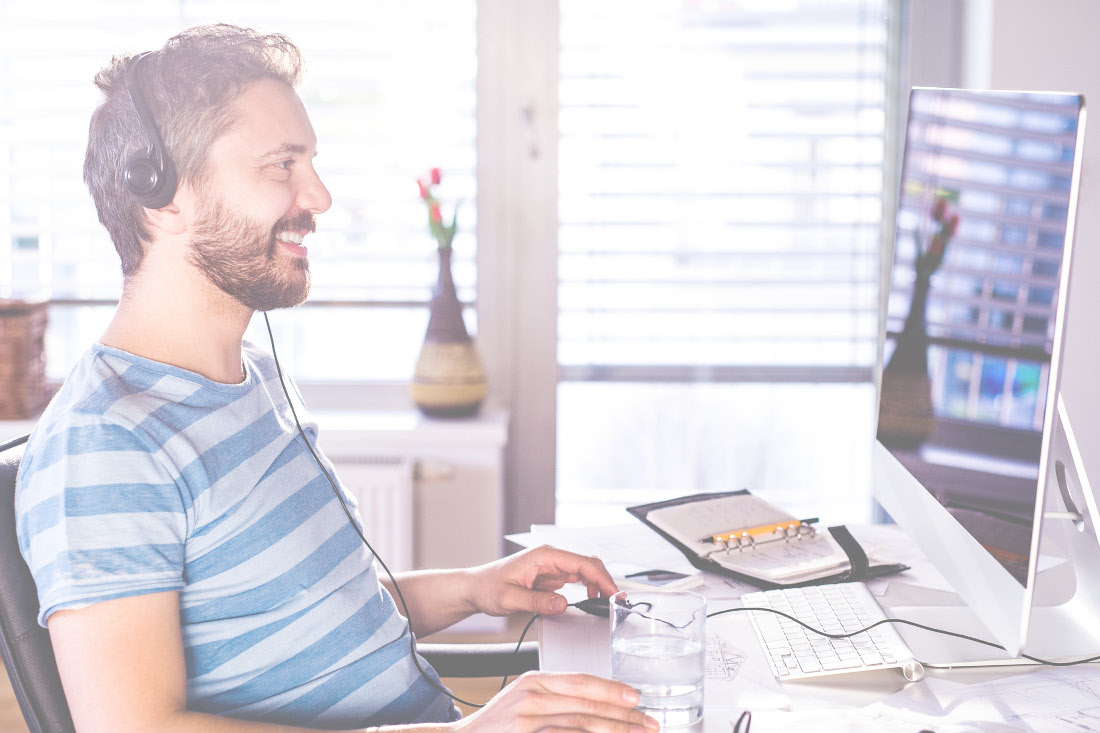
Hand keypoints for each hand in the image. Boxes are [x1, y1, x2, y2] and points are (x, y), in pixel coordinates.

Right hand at [453, 671, 657, 732]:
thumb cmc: (497, 724)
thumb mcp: (525, 699)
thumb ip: (557, 696)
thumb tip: (599, 702)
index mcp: (534, 681)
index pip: (581, 681)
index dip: (611, 689)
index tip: (636, 697)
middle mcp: (531, 698)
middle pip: (586, 705)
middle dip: (623, 716)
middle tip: (649, 723)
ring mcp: (527, 722)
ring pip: (580, 726)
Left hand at [467, 545, 617, 616]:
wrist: (474, 589)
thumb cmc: (487, 587)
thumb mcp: (509, 599)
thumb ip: (537, 601)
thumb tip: (563, 603)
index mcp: (544, 555)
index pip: (581, 563)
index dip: (601, 578)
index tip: (612, 593)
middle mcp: (550, 558)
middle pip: (587, 564)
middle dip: (604, 580)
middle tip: (615, 600)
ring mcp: (551, 566)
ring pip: (584, 571)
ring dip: (597, 584)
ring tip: (605, 602)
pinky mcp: (550, 576)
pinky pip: (575, 579)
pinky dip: (587, 587)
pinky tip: (590, 599)